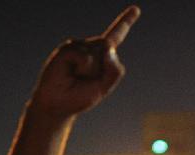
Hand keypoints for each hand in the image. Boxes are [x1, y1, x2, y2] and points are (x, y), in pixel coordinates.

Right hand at [29, 6, 139, 121]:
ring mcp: (79, 46)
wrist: (58, 103)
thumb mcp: (105, 87)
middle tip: (87, 80)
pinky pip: (85, 56)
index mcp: (103, 56)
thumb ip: (114, 70)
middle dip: (105, 68)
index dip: (125, 22)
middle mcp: (91, 47)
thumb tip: (109, 46)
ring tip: (77, 76)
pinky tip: (71, 72)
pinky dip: (82, 68)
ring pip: (98, 54)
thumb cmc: (81, 96)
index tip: (136, 9)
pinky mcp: (68, 48)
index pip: (116, 36)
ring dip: (91, 71)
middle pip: (110, 48)